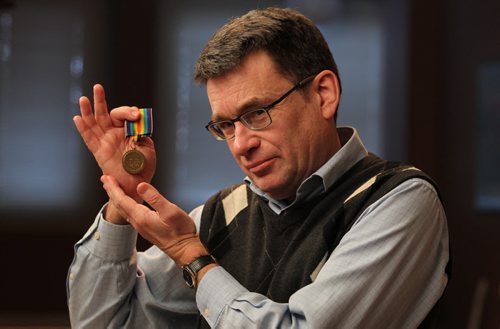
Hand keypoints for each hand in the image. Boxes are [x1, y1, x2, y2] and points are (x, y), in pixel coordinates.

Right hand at [73, 84, 155, 204]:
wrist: (137, 184)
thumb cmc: (144, 166)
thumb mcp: (147, 147)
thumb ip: (140, 133)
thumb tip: (135, 122)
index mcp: (127, 130)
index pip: (123, 115)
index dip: (128, 112)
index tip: (136, 115)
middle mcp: (114, 133)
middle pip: (105, 113)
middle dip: (101, 100)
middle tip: (98, 87)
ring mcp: (106, 142)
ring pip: (94, 123)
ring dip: (88, 111)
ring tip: (83, 99)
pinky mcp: (99, 152)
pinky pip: (89, 139)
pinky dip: (83, 129)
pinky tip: (77, 118)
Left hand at [100, 175, 208, 265]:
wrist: (185, 250)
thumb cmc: (181, 232)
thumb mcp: (170, 211)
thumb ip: (155, 198)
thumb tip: (140, 186)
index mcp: (141, 217)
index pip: (122, 200)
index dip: (114, 188)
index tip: (107, 177)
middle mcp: (138, 222)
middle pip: (119, 205)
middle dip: (111, 191)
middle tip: (105, 180)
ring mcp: (141, 226)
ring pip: (123, 209)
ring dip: (117, 198)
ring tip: (113, 189)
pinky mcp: (146, 228)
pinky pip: (129, 213)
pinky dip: (124, 204)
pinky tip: (127, 202)